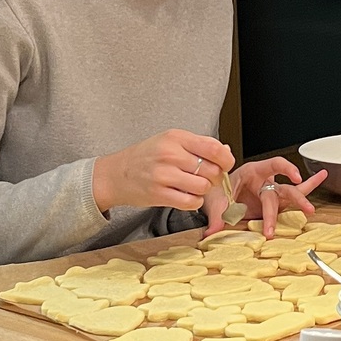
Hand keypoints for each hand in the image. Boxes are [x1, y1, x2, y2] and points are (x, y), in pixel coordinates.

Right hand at [92, 129, 234, 212]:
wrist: (115, 174)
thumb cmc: (145, 157)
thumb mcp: (170, 141)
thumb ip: (199, 145)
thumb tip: (225, 151)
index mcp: (176, 138)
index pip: (213, 147)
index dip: (226, 159)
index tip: (225, 164)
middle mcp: (170, 154)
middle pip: (212, 170)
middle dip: (215, 177)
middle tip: (207, 178)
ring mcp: (163, 175)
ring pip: (203, 187)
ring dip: (203, 190)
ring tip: (193, 187)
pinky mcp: (159, 194)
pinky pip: (191, 202)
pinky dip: (194, 202)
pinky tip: (186, 196)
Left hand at [202, 156, 327, 235]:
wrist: (215, 195)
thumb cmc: (218, 190)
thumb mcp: (216, 199)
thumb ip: (217, 215)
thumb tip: (213, 230)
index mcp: (253, 171)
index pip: (274, 165)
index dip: (286, 169)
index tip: (295, 177)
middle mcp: (265, 180)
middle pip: (283, 189)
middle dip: (296, 199)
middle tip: (306, 208)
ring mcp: (271, 192)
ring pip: (291, 194)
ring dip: (302, 201)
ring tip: (312, 209)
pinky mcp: (273, 203)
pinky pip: (291, 197)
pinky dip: (308, 187)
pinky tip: (322, 176)